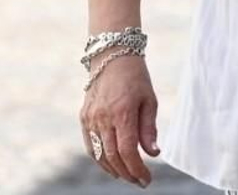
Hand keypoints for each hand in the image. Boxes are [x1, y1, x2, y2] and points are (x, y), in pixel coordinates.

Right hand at [79, 54, 158, 186]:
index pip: (128, 152)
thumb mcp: (149, 100)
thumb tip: (153, 154)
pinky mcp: (84, 117)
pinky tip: (111, 165)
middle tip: (139, 181)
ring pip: (99, 155)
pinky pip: (90, 145)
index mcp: (122, 113)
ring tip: (127, 176)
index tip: (147, 180)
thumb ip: (149, 129)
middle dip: (127, 174)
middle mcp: (103, 118)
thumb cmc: (135, 77)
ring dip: (113, 170)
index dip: (137, 170)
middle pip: (113, 157)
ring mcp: (90, 118)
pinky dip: (100, 159)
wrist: (111, 55)